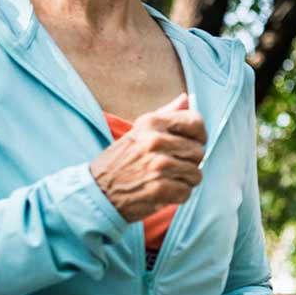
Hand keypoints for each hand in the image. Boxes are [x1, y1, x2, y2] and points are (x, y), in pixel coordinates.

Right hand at [91, 93, 206, 222]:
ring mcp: (157, 165)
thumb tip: (186, 98)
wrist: (97, 192)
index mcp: (151, 122)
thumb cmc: (121, 161)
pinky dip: (177, 196)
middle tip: (171, 167)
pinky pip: (187, 192)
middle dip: (190, 162)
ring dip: (184, 181)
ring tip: (165, 179)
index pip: (196, 122)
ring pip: (195, 174)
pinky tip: (161, 192)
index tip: (189, 144)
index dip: (199, 136)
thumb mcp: (138, 131)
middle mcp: (154, 141)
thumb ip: (165, 114)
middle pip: (198, 151)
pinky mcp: (158, 188)